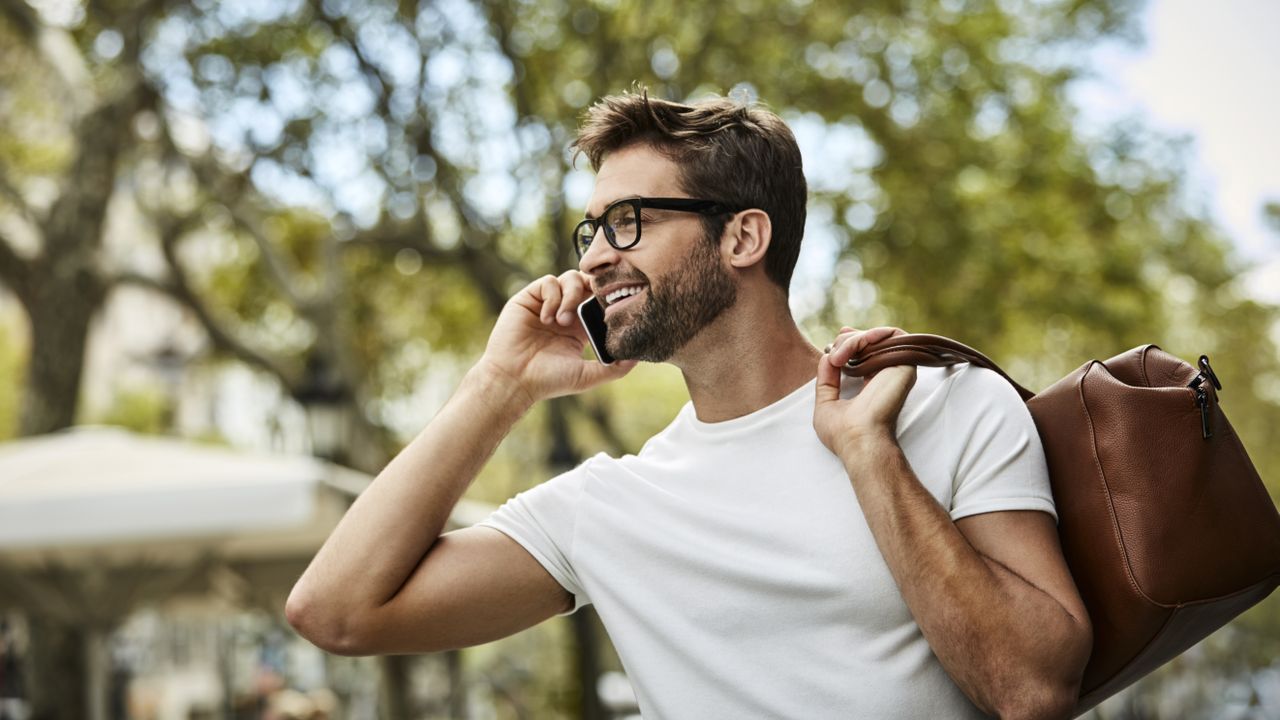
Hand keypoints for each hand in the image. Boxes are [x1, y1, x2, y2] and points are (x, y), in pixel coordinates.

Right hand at [476, 271, 636, 405]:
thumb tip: (638, 357)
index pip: (600, 301)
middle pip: (588, 283)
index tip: (617, 303)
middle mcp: (565, 312)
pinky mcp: (529, 298)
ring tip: (564, 321)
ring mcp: (547, 303)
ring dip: (572, 296)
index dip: (609, 298)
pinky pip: (548, 282)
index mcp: (580, 327)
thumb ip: (614, 368)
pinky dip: (553, 297)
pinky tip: (548, 318)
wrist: (514, 379)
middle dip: (595, 288)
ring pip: (570, 278)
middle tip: (598, 301)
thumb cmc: (548, 380)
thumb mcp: (587, 376)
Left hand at [813, 326, 914, 459]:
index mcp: (872, 382)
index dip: (850, 340)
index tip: (831, 347)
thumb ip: (826, 378)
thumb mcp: (826, 402)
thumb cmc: (843, 433)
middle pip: (870, 340)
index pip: (866, 351)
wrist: (859, 441)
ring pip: (879, 336)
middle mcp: (887, 374)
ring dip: (853, 340)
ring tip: (837, 357)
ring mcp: (897, 368)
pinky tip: (850, 351)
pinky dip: (868, 335)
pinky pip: (891, 335)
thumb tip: (827, 355)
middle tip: (832, 357)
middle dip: (846, 341)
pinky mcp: (905, 364)